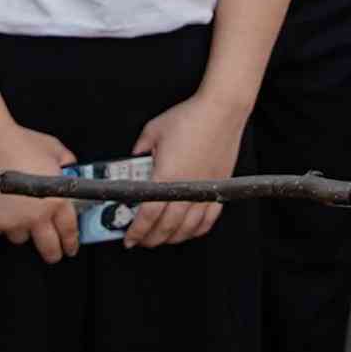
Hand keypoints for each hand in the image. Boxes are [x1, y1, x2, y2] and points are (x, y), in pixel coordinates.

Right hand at [0, 118, 81, 261]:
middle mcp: (36, 216)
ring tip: (19, 215)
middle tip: (53, 253)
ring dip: (23, 230)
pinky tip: (1, 208)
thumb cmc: (20, 143)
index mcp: (56, 200)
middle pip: (49, 248)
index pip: (69, 231)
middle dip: (53, 253)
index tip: (70, 248)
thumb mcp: (54, 149)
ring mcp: (12, 221)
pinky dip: (0, 223)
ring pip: (21, 238)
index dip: (71, 243)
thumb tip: (71, 168)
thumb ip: (67, 163)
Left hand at [121, 91, 250, 249]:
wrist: (221, 111)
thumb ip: (140, 148)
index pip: (148, 215)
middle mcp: (186, 189)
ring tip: (161, 238)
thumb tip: (134, 159)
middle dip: (151, 238)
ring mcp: (204, 190)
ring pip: (187, 228)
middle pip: (166, 227)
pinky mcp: (218, 188)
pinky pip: (208, 219)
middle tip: (141, 240)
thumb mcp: (153, 130)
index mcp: (166, 177)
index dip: (137, 231)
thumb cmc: (189, 117)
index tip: (129, 238)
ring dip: (172, 238)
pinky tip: (188, 231)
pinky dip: (197, 230)